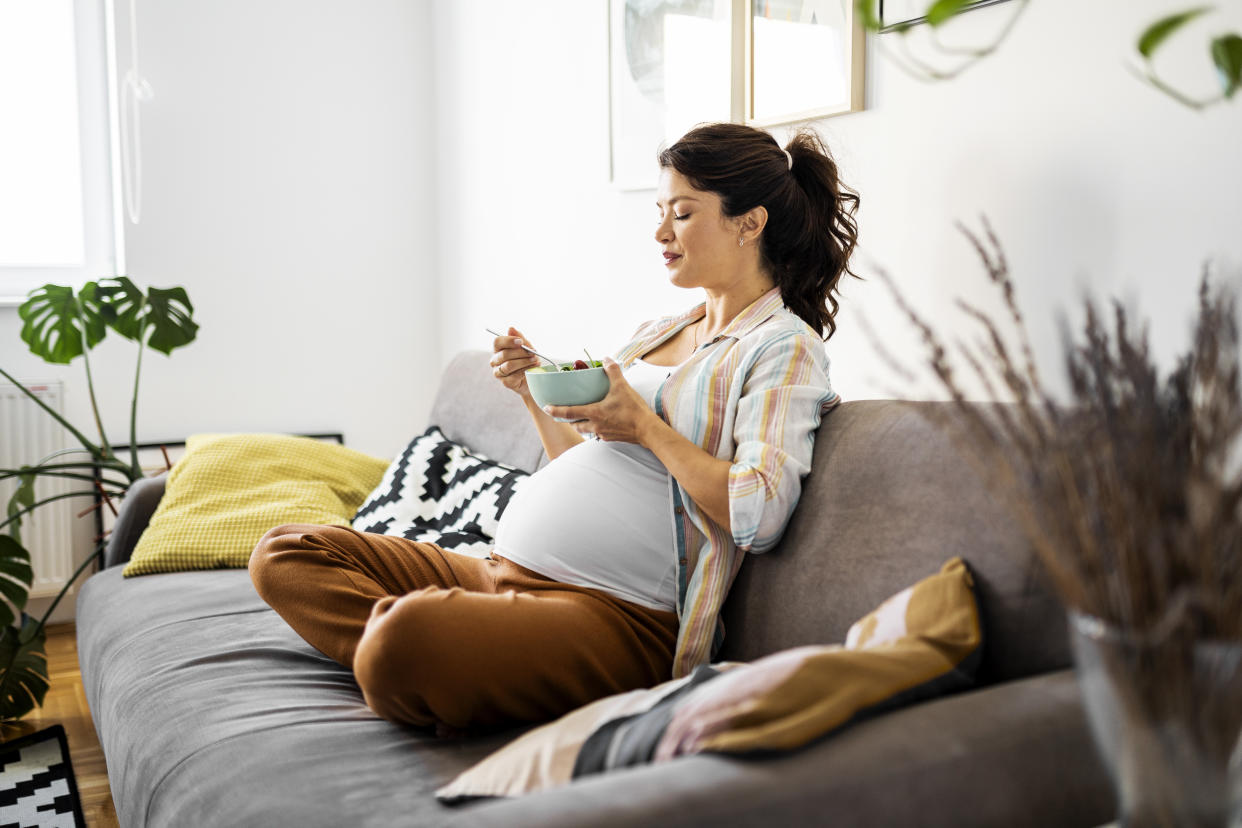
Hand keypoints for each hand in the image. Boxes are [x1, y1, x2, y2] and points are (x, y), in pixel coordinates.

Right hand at [490, 326, 540, 398]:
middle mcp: (495, 361)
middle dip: (521, 352)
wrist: (533, 378)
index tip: (521, 342)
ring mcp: (499, 372)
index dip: (508, 341)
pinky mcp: (506, 382)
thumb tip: (511, 328)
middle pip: (504, 354)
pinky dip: (525, 370)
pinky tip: (533, 368)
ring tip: (535, 360)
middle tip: (533, 352)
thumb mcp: (526, 347)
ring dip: (524, 361)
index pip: (497, 342)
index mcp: (498, 349)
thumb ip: (519, 338)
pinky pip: (514, 375)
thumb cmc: (527, 360)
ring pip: (509, 365)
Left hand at [544, 358, 659, 443]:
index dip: (555, 410)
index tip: (546, 408)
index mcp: (594, 413)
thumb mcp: (622, 387)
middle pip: (575, 424)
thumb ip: (612, 371)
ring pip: (586, 431)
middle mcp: (595, 425)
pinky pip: (598, 434)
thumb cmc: (633, 410)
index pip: (569, 412)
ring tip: (583, 417)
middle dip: (568, 419)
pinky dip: (596, 428)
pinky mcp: (611, 438)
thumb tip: (606, 359)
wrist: (647, 430)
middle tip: (565, 413)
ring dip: (581, 425)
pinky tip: (602, 422)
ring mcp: (603, 434)